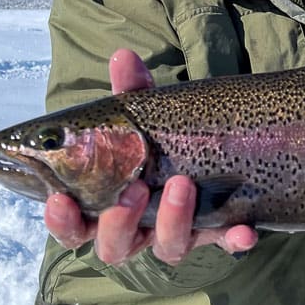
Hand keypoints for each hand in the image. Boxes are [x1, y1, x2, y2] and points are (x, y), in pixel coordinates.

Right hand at [44, 49, 258, 265]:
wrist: (206, 149)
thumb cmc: (155, 139)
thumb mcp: (143, 114)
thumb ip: (132, 91)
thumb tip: (123, 57)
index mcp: (104, 206)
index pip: (72, 227)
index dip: (62, 220)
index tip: (61, 199)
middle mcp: (135, 229)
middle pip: (115, 246)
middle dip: (121, 221)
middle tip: (136, 188)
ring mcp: (174, 234)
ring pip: (167, 247)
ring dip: (173, 220)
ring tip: (184, 184)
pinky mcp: (214, 233)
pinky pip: (223, 244)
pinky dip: (232, 239)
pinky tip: (243, 230)